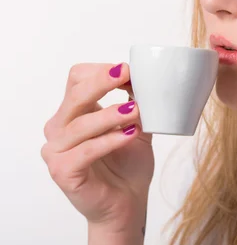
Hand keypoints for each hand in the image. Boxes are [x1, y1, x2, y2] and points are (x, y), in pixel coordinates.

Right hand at [41, 62, 154, 232]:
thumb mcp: (136, 123)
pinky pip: (85, 150)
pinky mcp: (62, 171)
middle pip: (75, 95)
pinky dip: (109, 140)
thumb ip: (137, 100)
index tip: (127, 69)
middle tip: (126, 74)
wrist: (127, 202)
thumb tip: (144, 76)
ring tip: (137, 111)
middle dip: (101, 82)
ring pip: (80, 123)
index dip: (100, 71)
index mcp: (74, 112)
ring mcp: (57, 150)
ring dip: (111, 113)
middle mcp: (59, 128)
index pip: (77, 79)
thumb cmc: (129, 162)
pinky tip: (130, 133)